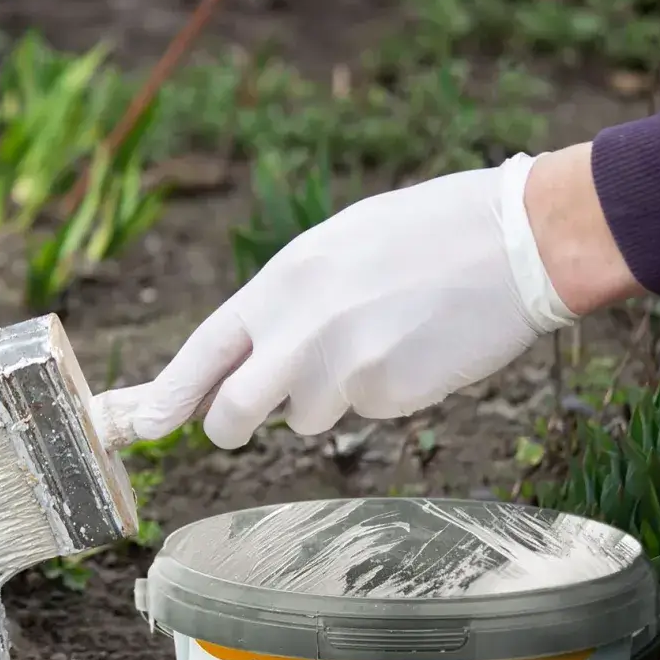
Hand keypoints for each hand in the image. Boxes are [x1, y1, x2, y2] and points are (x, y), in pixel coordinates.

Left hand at [112, 149, 632, 449]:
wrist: (519, 238)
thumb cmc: (429, 232)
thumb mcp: (338, 246)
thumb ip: (289, 301)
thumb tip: (254, 355)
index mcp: (283, 281)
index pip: (205, 349)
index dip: (169, 393)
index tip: (140, 426)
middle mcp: (300, 329)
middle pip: (232, 413)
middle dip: (230, 426)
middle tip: (242, 424)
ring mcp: (344, 368)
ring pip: (306, 418)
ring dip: (328, 398)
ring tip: (379, 340)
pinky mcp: (389, 396)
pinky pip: (365, 414)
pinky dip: (383, 395)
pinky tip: (416, 349)